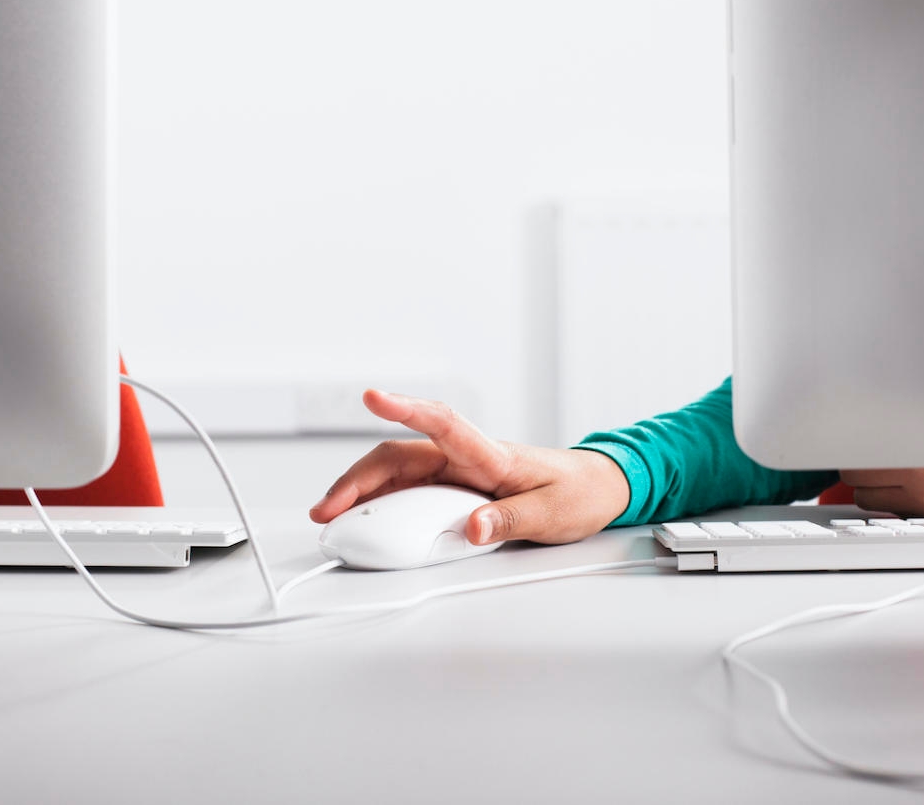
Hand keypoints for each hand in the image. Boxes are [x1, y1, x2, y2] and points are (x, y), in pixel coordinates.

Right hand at [309, 390, 630, 544]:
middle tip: (327, 508)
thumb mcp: (553, 513)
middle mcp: (465, 457)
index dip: (406, 408)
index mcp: (490, 454)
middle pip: (398, 455)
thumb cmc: (577, 493)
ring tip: (332, 517)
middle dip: (357, 477)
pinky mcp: (453, 488)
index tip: (374, 396)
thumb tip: (472, 528)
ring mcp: (455, 472)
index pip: (442, 422)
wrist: (597, 488)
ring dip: (361, 491)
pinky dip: (380, 503)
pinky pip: (407, 491)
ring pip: (396, 472)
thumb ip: (512, 520)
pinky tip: (361, 519)